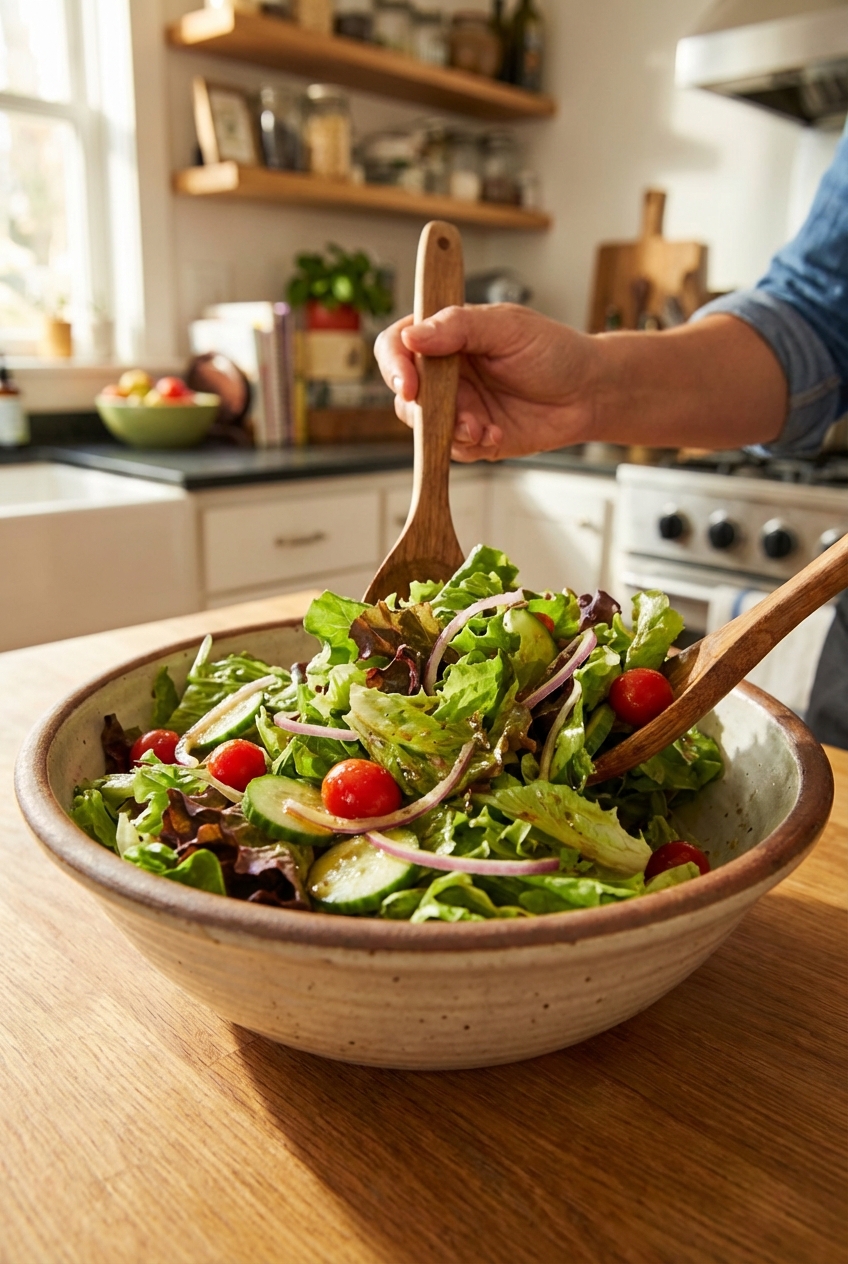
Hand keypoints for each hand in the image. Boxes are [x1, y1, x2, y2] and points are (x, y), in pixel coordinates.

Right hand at [374, 303, 597, 461]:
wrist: (589, 393)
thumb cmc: (554, 351)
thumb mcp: (508, 327)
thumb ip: (459, 327)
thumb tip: (413, 335)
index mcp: (447, 336)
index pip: (398, 345)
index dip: (394, 364)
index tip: (408, 383)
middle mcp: (446, 372)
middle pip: (405, 392)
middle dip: (423, 408)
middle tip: (454, 413)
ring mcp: (458, 406)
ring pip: (424, 427)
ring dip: (449, 430)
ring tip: (481, 427)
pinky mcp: (473, 437)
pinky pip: (452, 449)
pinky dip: (471, 445)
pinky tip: (496, 434)